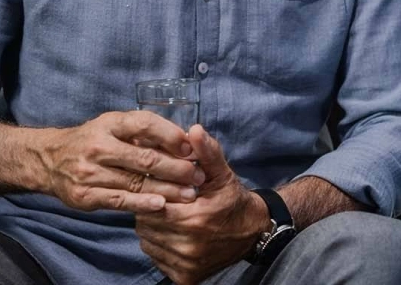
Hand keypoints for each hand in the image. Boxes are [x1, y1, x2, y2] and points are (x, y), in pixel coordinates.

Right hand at [40, 111, 202, 213]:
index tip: (192, 148)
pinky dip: (142, 203)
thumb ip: (145, 132)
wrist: (49, 160)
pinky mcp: (85, 195)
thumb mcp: (115, 126)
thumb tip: (186, 140)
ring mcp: (89, 172)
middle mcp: (98, 146)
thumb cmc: (93, 140)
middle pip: (145, 158)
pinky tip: (161, 205)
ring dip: (167, 189)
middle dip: (177, 168)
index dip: (171, 136)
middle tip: (198, 176)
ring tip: (190, 194)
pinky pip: (119, 200)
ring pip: (136, 182)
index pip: (145, 125)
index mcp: (110, 124)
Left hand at [136, 124, 268, 284]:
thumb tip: (194, 130)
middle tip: (167, 202)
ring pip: (148, 241)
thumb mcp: (223, 174)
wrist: (253, 233)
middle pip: (146, 223)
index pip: (153, 203)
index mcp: (195, 218)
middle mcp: (188, 245)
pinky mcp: (184, 277)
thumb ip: (206, 152)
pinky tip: (174, 235)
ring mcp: (185, 264)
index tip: (164, 189)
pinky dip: (159, 245)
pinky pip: (156, 258)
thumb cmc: (233, 200)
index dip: (156, 194)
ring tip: (170, 217)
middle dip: (152, 210)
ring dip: (153, 228)